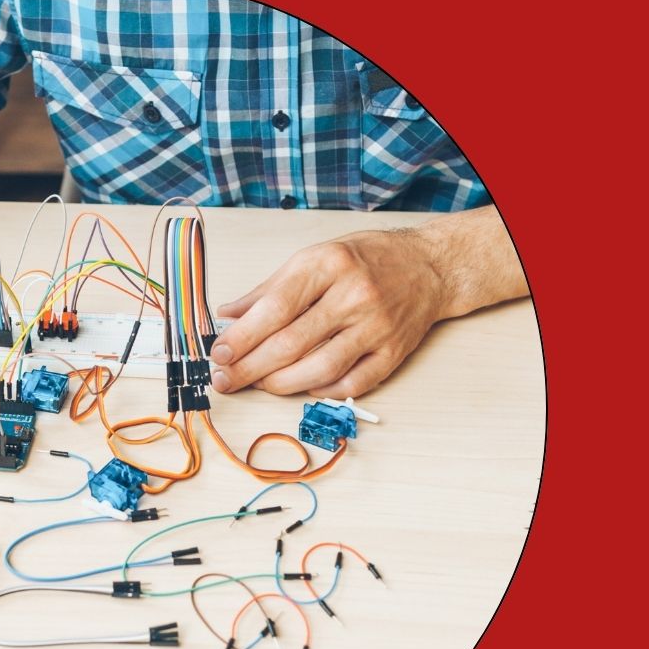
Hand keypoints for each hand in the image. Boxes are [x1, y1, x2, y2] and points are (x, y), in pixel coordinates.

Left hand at [209, 229, 446, 398]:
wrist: (429, 266)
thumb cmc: (365, 260)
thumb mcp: (313, 258)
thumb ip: (268, 290)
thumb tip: (228, 316)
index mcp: (328, 266)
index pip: (275, 308)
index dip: (242, 337)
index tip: (219, 354)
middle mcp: (354, 296)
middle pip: (292, 343)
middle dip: (251, 368)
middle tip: (226, 380)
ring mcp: (377, 326)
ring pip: (321, 369)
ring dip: (281, 384)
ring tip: (259, 384)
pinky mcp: (394, 351)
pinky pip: (353, 383)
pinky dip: (322, 391)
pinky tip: (302, 386)